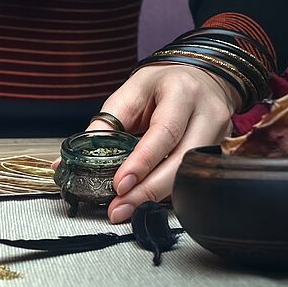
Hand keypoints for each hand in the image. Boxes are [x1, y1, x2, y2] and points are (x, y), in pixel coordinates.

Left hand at [54, 64, 239, 223]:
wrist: (201, 77)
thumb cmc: (162, 85)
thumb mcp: (130, 94)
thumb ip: (104, 126)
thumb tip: (68, 161)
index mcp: (182, 92)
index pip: (165, 131)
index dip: (142, 161)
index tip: (120, 184)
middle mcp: (207, 113)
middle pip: (182, 161)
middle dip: (148, 190)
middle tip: (119, 208)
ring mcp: (219, 135)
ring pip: (190, 175)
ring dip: (157, 196)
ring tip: (127, 208)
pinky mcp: (220, 152)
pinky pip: (193, 179)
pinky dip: (168, 192)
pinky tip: (147, 199)